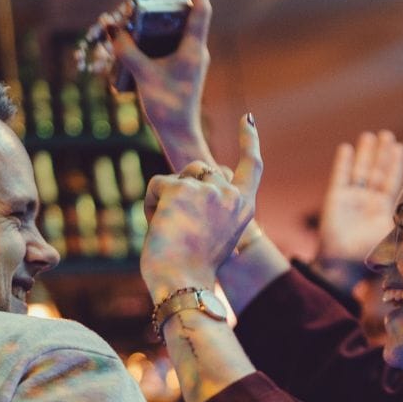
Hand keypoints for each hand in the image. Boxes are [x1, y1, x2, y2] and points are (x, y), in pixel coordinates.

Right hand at [101, 0, 212, 171]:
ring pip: (173, 30)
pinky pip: (169, 44)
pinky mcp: (183, 67)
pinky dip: (152, 38)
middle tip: (133, 6)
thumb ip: (126, 49)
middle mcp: (196, 50)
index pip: (200, 9)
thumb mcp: (143, 75)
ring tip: (127, 23)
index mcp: (194, 49)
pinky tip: (133, 42)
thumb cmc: (167, 108)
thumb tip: (110, 26)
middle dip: (158, 6)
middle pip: (181, 15)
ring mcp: (191, 58)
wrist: (179, 134)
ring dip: (152, 23)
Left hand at [140, 113, 261, 302]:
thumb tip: (210, 208)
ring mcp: (207, 190)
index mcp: (244, 208)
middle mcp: (230, 195)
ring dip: (167, 198)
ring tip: (169, 228)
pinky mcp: (181, 189)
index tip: (248, 119)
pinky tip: (157, 226)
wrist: (183, 282)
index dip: (249, 141)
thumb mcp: (219, 240)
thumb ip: (217, 213)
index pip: (252, 166)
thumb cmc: (196, 270)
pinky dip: (150, 204)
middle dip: (183, 189)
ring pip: (178, 177)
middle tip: (180, 228)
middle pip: (201, 169)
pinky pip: (157, 184)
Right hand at [316, 131, 402, 282]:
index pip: (391, 182)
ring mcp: (350, 199)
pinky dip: (343, 163)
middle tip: (387, 135)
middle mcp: (368, 202)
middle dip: (382, 154)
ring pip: (360, 171)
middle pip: (376, 172)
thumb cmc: (371, 255)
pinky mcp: (334, 199)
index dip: (395, 165)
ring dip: (365, 153)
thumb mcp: (397, 238)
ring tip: (370, 135)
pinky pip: (339, 176)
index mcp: (384, 210)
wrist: (343, 265)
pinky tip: (347, 148)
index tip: (399, 147)